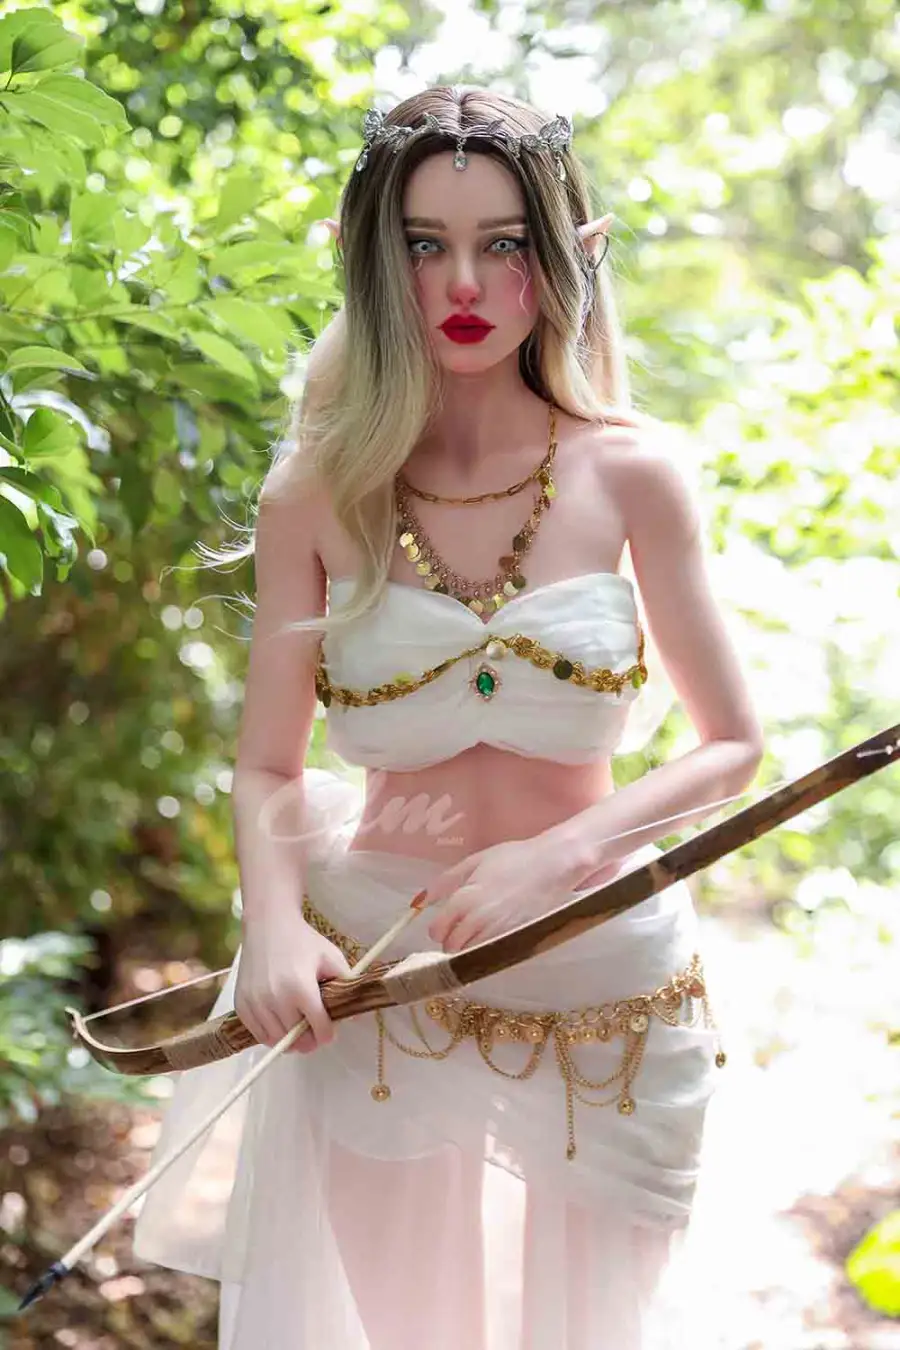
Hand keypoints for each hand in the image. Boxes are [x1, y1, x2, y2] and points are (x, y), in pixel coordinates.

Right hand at [235, 904, 351, 1054]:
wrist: (267, 925)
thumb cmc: (302, 941)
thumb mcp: (331, 957)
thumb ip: (346, 984)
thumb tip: (356, 1013)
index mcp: (301, 988)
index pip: (319, 1030)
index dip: (328, 1034)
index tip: (329, 1029)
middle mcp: (275, 1000)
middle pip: (298, 1041)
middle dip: (310, 1039)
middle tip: (314, 1029)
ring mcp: (256, 1003)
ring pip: (277, 1041)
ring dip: (290, 1039)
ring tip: (297, 1025)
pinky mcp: (241, 1004)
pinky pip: (258, 1035)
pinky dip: (270, 1034)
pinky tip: (280, 1021)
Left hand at [420, 836, 601, 954]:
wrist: (553, 866)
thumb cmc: (514, 858)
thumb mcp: (475, 862)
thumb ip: (445, 882)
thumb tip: (419, 901)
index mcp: (465, 899)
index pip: (437, 931)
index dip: (438, 928)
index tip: (445, 923)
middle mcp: (478, 920)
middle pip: (451, 948)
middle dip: (452, 940)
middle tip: (461, 928)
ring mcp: (498, 933)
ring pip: (470, 956)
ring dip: (468, 948)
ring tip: (478, 932)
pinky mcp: (515, 940)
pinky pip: (491, 955)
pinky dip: (487, 951)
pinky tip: (493, 936)